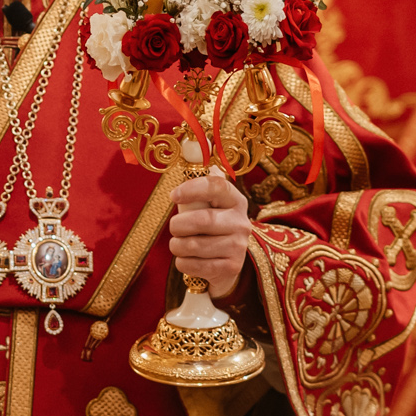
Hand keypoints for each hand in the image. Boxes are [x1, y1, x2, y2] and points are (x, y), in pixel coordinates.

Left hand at [168, 168, 251, 295]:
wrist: (226, 264)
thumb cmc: (210, 227)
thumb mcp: (207, 205)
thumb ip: (199, 185)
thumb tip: (190, 149)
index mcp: (235, 200)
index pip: (217, 186)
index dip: (192, 189)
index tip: (173, 195)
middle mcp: (242, 222)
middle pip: (203, 220)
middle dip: (179, 225)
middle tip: (174, 227)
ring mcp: (239, 246)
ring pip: (195, 245)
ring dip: (177, 246)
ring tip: (178, 244)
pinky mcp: (231, 267)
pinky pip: (195, 265)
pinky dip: (183, 263)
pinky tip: (186, 259)